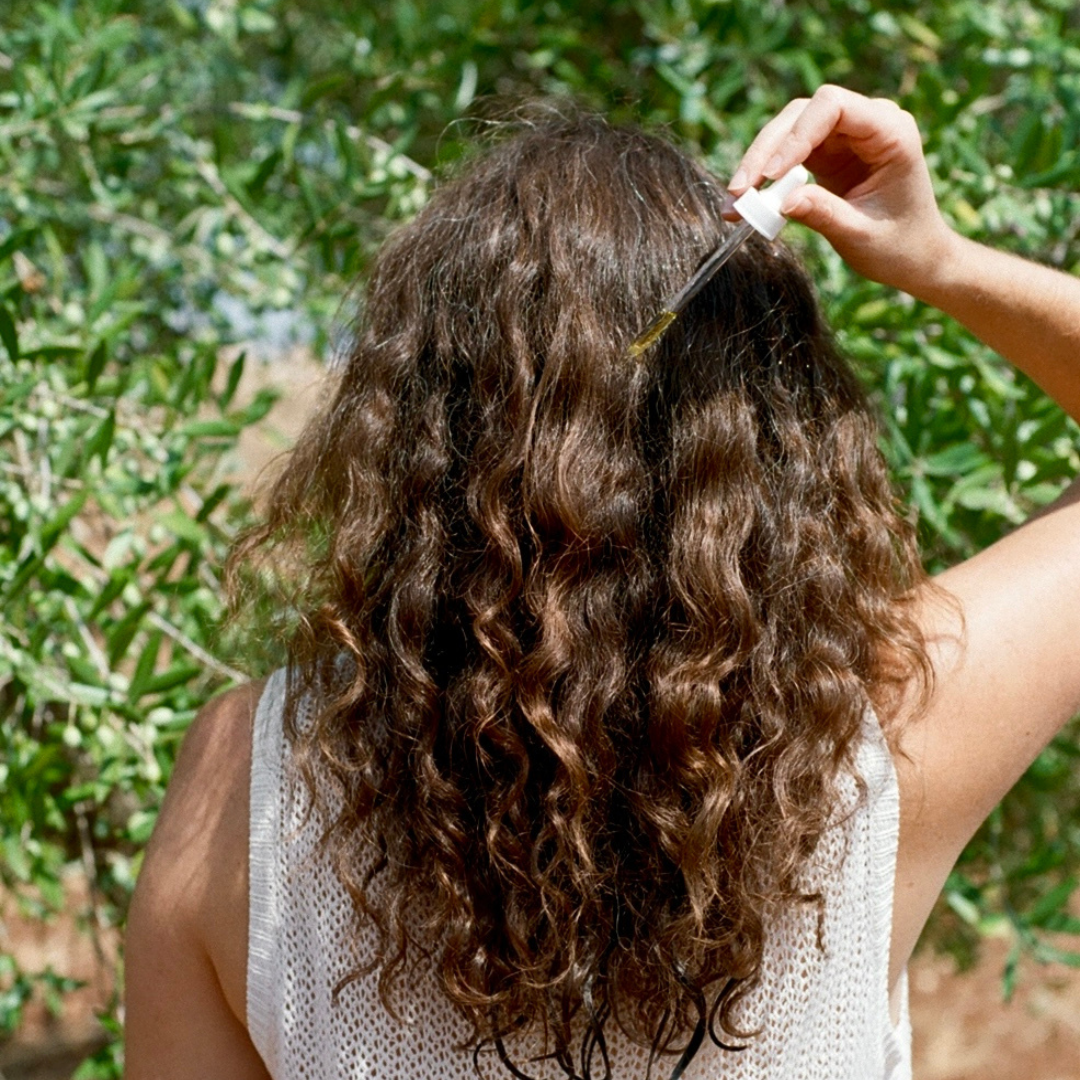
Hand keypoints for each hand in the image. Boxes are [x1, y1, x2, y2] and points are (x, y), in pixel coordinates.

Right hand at [728, 85, 957, 298]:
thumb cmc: (900, 245)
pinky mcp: (826, 154)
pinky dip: (764, 178)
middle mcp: (867, 123)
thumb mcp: (861, 235)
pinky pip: (786, 154)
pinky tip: (745, 203)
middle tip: (739, 193)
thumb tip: (780, 202)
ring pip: (787, 131)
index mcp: (890, 132)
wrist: (915, 256)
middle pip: (802, 114)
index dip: (796, 135)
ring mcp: (844, 136)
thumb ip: (824, 214)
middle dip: (766, 151)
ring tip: (735, 203)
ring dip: (758, 164)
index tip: (770, 175)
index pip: (833, 107)